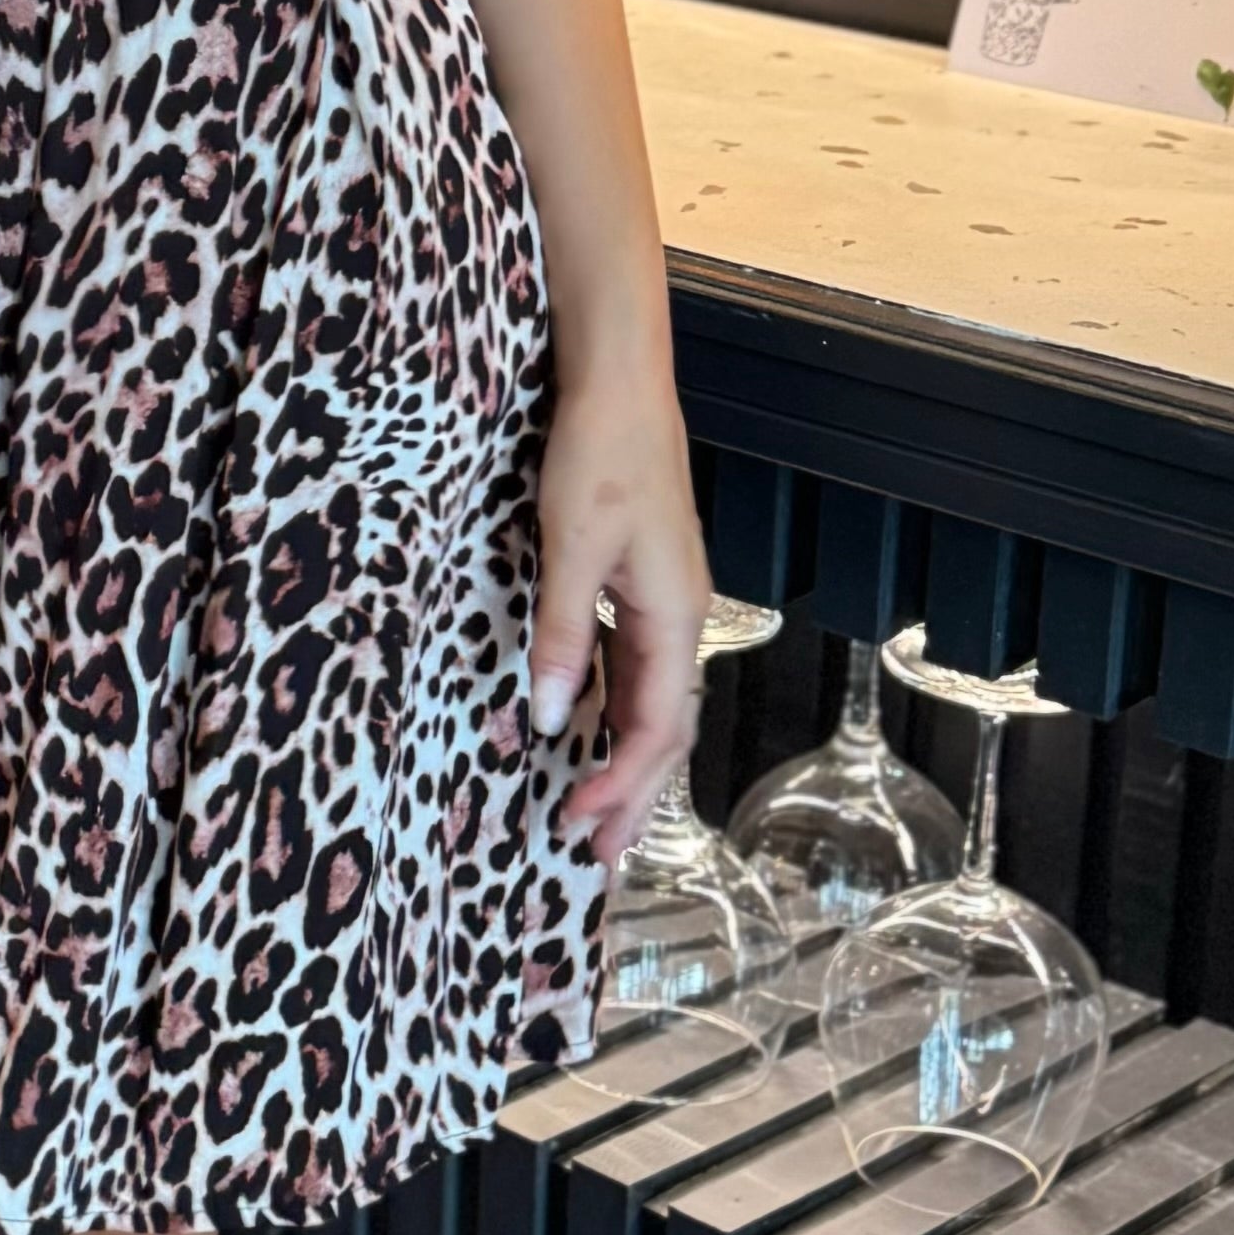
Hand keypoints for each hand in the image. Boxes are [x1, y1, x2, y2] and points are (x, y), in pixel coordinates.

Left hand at [530, 360, 706, 868]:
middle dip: (634, 793)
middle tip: (598, 851)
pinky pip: (634, 666)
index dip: (622, 782)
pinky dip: (615, 710)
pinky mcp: (639, 582)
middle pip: (665, 727)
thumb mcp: (572, 548)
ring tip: (597, 811)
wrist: (620, 382)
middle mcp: (680, 616)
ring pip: (652, 700)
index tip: (579, 821)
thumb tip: (553, 719)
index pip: (658, 727)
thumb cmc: (601, 455)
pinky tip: (587, 726)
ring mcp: (663, 600)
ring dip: (626, 759)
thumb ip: (564, 636)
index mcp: (675, 615)